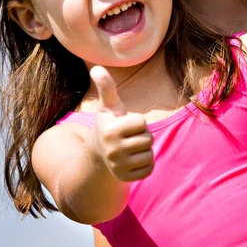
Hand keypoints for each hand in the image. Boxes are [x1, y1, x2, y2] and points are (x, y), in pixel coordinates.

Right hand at [90, 65, 153, 181]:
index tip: (125, 124)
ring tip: (130, 147)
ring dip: (144, 149)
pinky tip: (132, 159)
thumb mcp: (107, 106)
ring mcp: (119, 167)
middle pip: (147, 139)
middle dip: (141, 135)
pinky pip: (149, 168)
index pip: (141, 122)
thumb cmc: (108, 124)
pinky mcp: (126, 179)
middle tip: (128, 137)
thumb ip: (106, 87)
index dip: (136, 121)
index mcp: (110, 131)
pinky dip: (145, 163)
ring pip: (150, 154)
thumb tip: (97, 67)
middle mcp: (113, 151)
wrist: (98, 155)